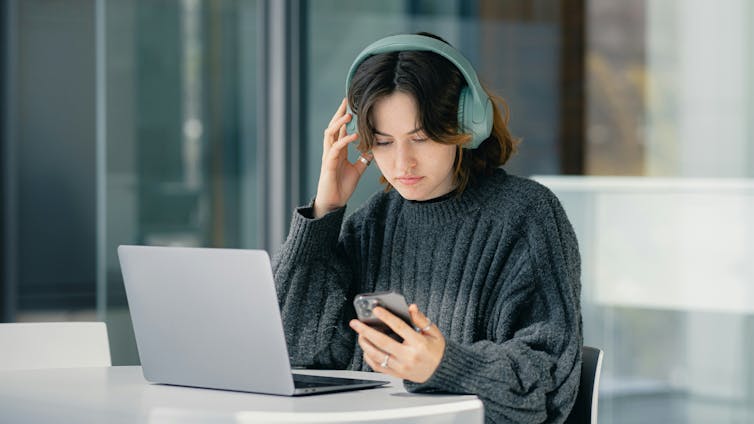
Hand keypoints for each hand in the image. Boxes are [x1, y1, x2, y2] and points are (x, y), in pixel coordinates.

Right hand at [313, 98, 371, 217]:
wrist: (334, 202)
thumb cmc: (342, 187)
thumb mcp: (357, 170)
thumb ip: (363, 159)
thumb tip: (372, 149)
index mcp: (337, 151)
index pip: (339, 130)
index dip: (343, 117)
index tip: (350, 105)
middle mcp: (331, 151)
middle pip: (332, 127)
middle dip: (338, 114)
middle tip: (345, 101)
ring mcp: (328, 157)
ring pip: (330, 134)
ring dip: (339, 123)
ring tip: (349, 114)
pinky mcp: (328, 165)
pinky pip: (335, 149)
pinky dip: (344, 141)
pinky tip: (353, 135)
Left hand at [349, 304, 444, 383]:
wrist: (441, 372)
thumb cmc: (437, 351)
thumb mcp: (433, 332)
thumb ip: (421, 319)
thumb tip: (411, 307)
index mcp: (419, 344)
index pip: (400, 327)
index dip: (386, 317)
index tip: (376, 310)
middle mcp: (408, 356)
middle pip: (383, 342)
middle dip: (366, 331)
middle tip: (355, 323)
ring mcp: (401, 367)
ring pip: (377, 355)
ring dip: (365, 344)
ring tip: (359, 334)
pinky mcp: (397, 374)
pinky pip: (378, 367)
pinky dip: (369, 358)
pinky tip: (366, 349)